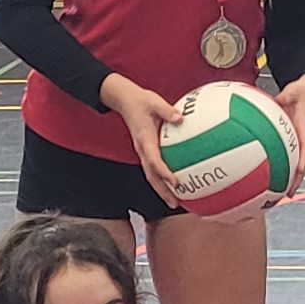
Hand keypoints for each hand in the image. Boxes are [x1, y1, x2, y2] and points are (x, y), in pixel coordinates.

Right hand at [101, 74, 183, 203]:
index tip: (175, 182)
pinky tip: (173, 184)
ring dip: (161, 189)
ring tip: (174, 201)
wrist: (124, 100)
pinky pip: (153, 168)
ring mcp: (143, 151)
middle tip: (175, 203)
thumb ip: (167, 111)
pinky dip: (162, 179)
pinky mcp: (146, 150)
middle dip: (162, 191)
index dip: (164, 172)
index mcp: (144, 139)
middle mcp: (142, 149)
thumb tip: (180, 118)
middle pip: (151, 176)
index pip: (154, 160)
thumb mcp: (154, 101)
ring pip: (151, 175)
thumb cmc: (140, 101)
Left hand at [273, 74, 304, 191]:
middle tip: (287, 194)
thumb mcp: (294, 91)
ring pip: (292, 162)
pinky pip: (283, 155)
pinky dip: (276, 165)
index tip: (299, 172)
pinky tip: (263, 174)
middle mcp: (301, 138)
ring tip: (276, 193)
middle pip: (300, 163)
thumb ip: (285, 97)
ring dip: (286, 177)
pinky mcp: (289, 140)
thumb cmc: (302, 92)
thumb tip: (276, 100)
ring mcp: (296, 141)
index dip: (302, 161)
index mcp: (304, 128)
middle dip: (294, 179)